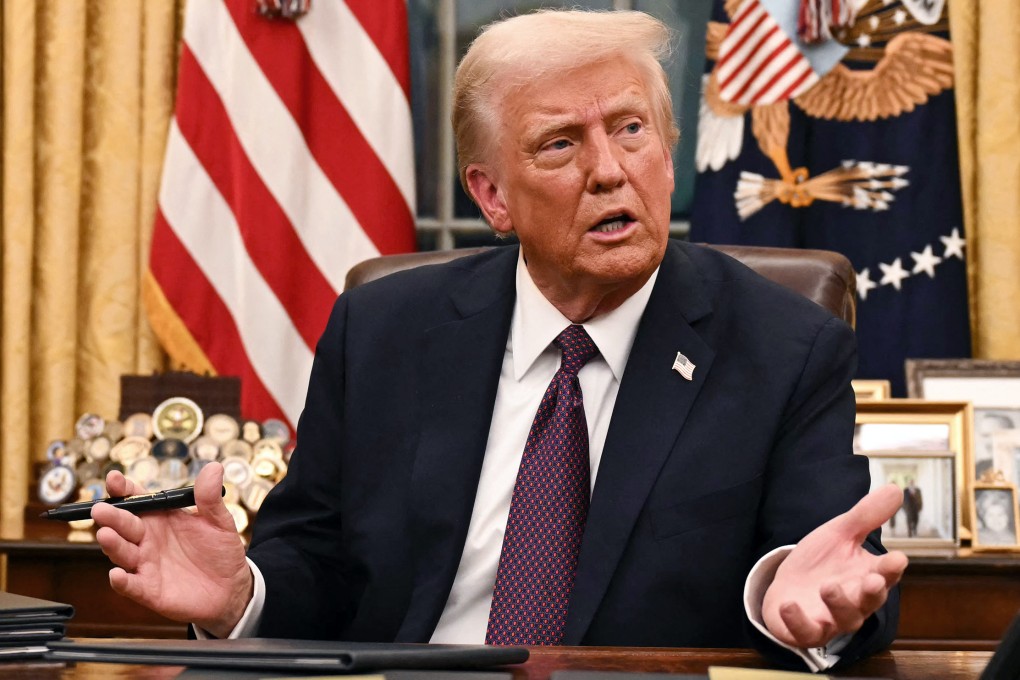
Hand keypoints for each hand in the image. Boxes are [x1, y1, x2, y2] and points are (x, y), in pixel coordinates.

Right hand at [92, 462, 252, 637]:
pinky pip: (131, 586)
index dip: (124, 489)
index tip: (114, 479)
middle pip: (124, 525)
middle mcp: (148, 539)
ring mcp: (146, 564)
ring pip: (122, 552)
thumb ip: (210, 497)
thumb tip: (214, 467)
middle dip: (112, 516)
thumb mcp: (219, 521)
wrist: (230, 587)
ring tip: (106, 534)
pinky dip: (122, 581)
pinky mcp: (149, 590)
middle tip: (101, 508)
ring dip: (113, 544)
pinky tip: (117, 575)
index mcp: (161, 518)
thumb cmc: (220, 551)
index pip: (138, 499)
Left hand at [762, 484, 908, 647]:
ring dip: (838, 603)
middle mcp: (855, 601)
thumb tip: (895, 489)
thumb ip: (865, 516)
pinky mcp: (806, 630)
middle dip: (872, 592)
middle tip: (873, 580)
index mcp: (867, 576)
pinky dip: (798, 622)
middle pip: (869, 600)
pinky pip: (805, 632)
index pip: (886, 573)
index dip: (891, 568)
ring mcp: (831, 618)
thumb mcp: (839, 534)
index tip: (897, 558)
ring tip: (828, 586)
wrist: (789, 586)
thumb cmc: (822, 561)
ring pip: (843, 619)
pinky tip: (788, 605)